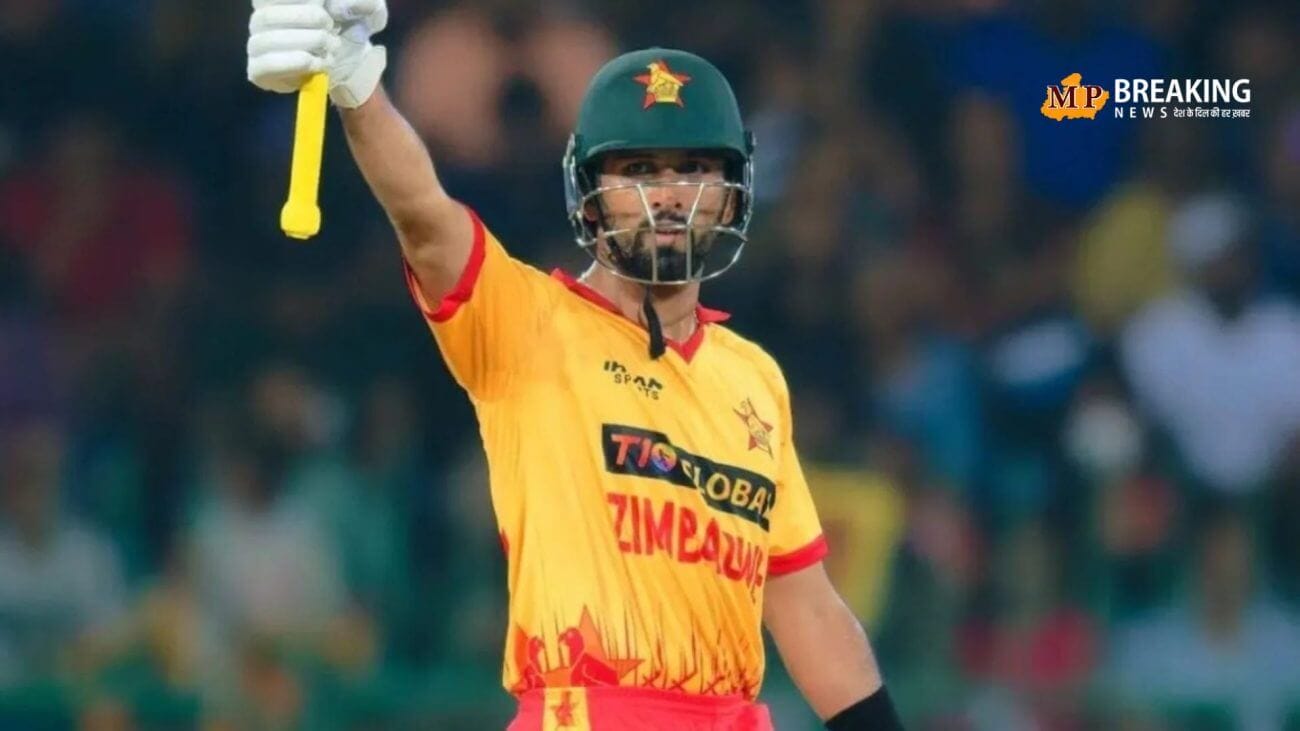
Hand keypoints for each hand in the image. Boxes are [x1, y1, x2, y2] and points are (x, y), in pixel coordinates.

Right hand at [246, 0, 387, 107]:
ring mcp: (257, 43)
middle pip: (267, 15)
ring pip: (265, 40)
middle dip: (308, 20)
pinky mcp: (259, 70)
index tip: (327, 7)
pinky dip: (293, 64)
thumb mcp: (368, 9)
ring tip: (330, 47)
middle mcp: (261, 16)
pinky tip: (315, 63)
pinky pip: (263, 66)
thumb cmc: (351, 23)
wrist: (352, 60)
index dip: (302, 2)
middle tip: (332, 28)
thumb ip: (361, 2)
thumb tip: (336, 6)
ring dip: (305, 43)